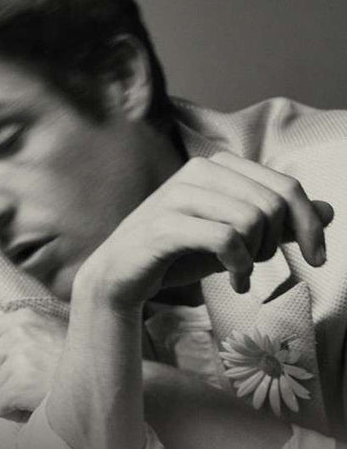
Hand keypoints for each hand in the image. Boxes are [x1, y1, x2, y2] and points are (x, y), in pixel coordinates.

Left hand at [0, 308, 65, 420]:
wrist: (103, 372)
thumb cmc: (76, 360)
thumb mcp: (47, 335)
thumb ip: (16, 340)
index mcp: (24, 316)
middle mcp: (18, 329)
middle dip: (0, 384)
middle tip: (30, 386)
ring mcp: (18, 353)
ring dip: (11, 397)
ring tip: (41, 390)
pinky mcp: (19, 378)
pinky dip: (14, 412)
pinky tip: (39, 401)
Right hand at [76, 152, 333, 306]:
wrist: (122, 273)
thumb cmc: (179, 252)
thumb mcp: (237, 236)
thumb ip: (278, 221)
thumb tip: (330, 208)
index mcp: (216, 166)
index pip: (285, 184)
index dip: (310, 222)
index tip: (317, 256)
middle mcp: (198, 171)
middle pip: (271, 202)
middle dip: (277, 243)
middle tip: (257, 265)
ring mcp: (178, 195)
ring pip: (250, 218)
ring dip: (257, 257)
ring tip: (242, 274)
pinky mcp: (165, 224)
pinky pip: (225, 239)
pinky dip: (239, 266)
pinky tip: (234, 282)